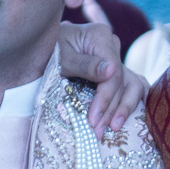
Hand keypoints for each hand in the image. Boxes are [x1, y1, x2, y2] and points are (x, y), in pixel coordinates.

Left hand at [58, 21, 146, 138]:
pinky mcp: (113, 71)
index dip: (105, 98)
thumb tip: (111, 70)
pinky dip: (128, 102)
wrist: (38, 47)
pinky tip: (124, 119)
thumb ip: (85, 65)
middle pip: (121, 82)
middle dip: (110, 109)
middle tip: (97, 131)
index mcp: (101, 37)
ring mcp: (114, 58)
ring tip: (112, 129)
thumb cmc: (47, 51)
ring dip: (123, 108)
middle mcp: (112, 46)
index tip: (93, 119)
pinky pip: (129, 86)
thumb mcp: (61, 58)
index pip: (113, 73)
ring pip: (131, 85)